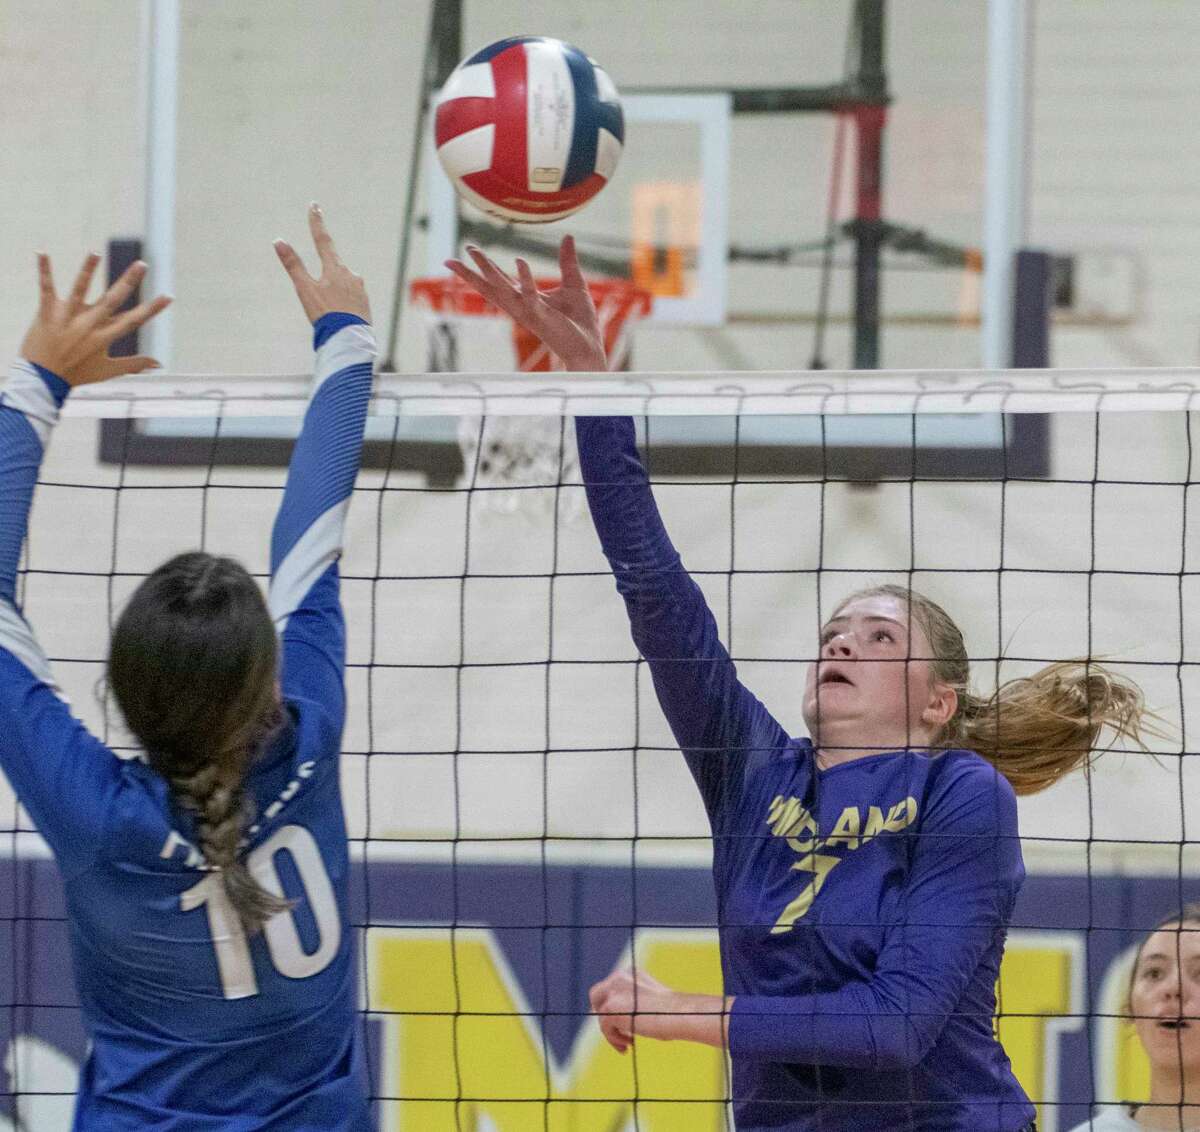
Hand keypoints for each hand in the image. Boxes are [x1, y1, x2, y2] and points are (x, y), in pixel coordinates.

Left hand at [19, 254, 170, 386]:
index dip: (152, 309)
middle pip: (112, 300)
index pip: (133, 321)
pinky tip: (43, 253)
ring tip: (96, 253)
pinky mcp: (47, 313)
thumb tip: (158, 363)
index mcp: (104, 338)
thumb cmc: (76, 374)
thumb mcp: (108, 371)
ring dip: (88, 270)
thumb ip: (134, 364)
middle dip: (128, 281)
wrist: (43, 378)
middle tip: (142, 264)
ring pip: (79, 289)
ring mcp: (67, 317)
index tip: (168, 297)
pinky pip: (46, 288)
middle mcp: (89, 325)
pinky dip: (44, 271)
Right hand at [274, 203, 370, 323]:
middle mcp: (351, 275)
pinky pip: (350, 299)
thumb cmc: (325, 315)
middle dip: (324, 280)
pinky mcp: (365, 303)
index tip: (314, 206)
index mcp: (335, 268)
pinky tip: (341, 319)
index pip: (323, 240)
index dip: (317, 223)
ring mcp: (360, 289)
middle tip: (321, 303)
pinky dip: (342, 305)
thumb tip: (278, 241)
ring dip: (333, 295)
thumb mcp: (305, 289)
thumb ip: (293, 265)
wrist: (349, 340)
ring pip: (342, 285)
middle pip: (332, 268)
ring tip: (330, 315)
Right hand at [445, 235, 606, 371]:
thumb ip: (567, 261)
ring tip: (473, 254)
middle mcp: (522, 306)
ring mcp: (530, 312)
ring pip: (503, 290)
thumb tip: (568, 236)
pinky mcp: (544, 317)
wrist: (590, 346)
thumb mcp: (574, 284)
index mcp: (526, 299)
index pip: (500, 280)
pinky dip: (525, 279)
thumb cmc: (580, 321)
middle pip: (491, 288)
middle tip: (451, 260)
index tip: (469, 250)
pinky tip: (519, 261)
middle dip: (471, 274)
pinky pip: (531, 296)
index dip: (485, 266)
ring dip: (489, 272)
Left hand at [588, 968, 677, 1053]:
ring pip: (600, 1014)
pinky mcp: (610, 1007)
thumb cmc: (672, 1014)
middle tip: (619, 1030)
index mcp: (631, 973)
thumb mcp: (650, 1004)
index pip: (611, 987)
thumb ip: (634, 1005)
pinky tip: (628, 1046)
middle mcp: (619, 977)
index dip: (613, 1005)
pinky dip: (614, 1039)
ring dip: (612, 1031)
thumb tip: (623, 1021)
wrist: (677, 1014)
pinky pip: (604, 1027)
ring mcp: (613, 990)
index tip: (626, 1023)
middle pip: (597, 995)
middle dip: (603, 1013)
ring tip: (629, 1043)